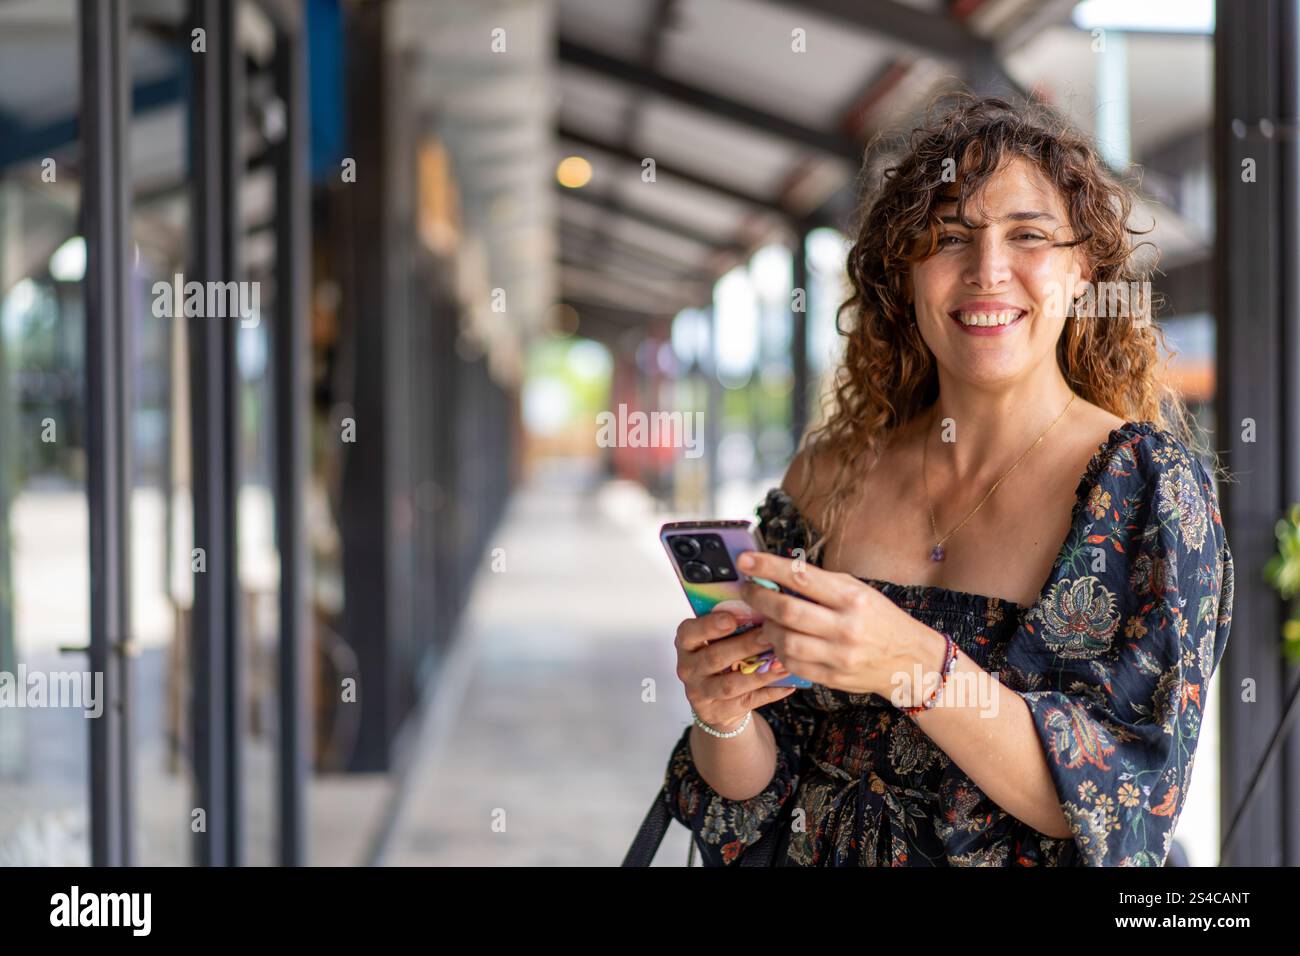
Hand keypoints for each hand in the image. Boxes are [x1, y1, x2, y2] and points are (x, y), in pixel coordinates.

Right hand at [673, 608, 797, 730]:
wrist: (715, 701)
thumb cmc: (721, 658)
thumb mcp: (717, 640)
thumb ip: (733, 626)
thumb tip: (764, 609)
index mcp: (686, 644)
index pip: (689, 632)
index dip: (709, 626)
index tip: (732, 619)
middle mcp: (688, 668)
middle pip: (714, 657)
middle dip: (744, 646)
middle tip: (769, 636)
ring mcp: (700, 693)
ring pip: (730, 684)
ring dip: (759, 674)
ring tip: (783, 663)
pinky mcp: (717, 713)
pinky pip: (746, 702)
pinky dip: (769, 693)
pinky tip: (788, 684)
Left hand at [736, 550, 922, 696]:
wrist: (911, 659)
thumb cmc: (880, 618)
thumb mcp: (858, 591)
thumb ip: (820, 584)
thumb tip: (776, 573)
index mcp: (853, 597)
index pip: (802, 577)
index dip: (768, 567)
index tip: (745, 561)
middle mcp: (846, 626)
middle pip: (787, 611)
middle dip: (758, 598)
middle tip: (746, 590)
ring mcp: (839, 655)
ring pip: (784, 640)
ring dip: (766, 627)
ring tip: (764, 619)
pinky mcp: (833, 677)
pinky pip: (793, 664)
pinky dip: (778, 651)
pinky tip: (778, 640)